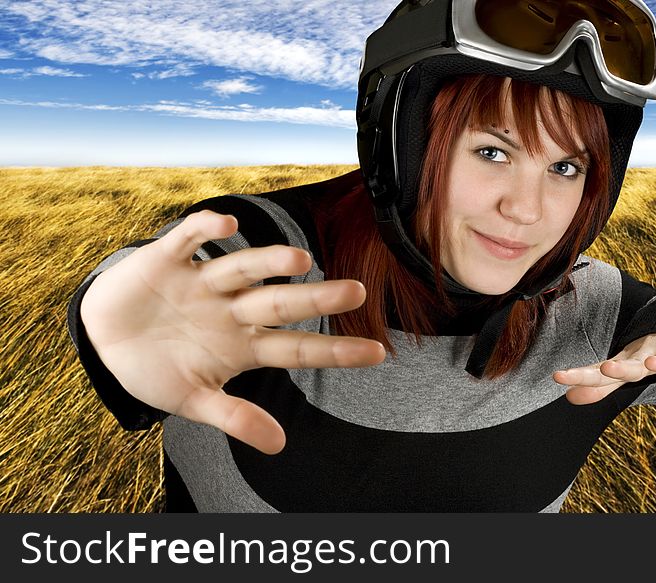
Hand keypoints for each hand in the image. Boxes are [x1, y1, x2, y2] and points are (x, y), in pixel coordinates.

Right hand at [80, 210, 385, 454]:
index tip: (378, 353)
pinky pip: (188, 240)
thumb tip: (279, 445)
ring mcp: (202, 283)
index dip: (334, 350)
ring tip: (300, 260)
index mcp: (243, 345)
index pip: (296, 348)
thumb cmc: (157, 368)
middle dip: (314, 299)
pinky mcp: (166, 260)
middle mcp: (231, 310)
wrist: (105, 338)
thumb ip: (234, 417)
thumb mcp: (193, 400)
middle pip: (278, 303)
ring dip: (268, 262)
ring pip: (242, 269)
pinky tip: (227, 225)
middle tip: (356, 292)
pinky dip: (204, 230)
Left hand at [553, 333, 655, 404]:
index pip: (599, 373)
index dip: (580, 376)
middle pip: (631, 367)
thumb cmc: (642, 354)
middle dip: (620, 369)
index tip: (557, 377)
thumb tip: (570, 399)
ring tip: (655, 364)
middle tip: (606, 369)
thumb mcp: (622, 371)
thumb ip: (600, 387)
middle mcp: (643, 354)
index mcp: (625, 363)